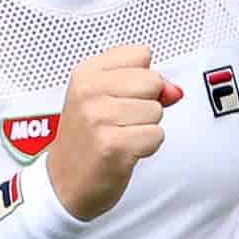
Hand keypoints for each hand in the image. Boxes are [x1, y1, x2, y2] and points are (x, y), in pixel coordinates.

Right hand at [47, 45, 183, 221]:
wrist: (64, 183)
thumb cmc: (86, 139)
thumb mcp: (105, 99)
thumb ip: (143, 84)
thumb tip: (174, 90)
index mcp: (86, 73)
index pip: (141, 54)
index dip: (141, 78)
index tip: (122, 95)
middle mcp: (89, 91)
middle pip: (153, 81)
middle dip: (147, 103)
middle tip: (121, 121)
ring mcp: (99, 117)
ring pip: (157, 110)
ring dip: (146, 127)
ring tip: (120, 136)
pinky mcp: (113, 145)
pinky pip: (156, 135)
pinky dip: (147, 147)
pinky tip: (124, 151)